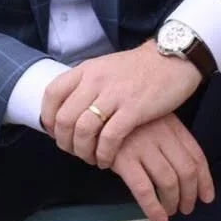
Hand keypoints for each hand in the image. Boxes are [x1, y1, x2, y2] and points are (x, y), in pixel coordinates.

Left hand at [40, 40, 201, 166]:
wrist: (173, 60)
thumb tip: (69, 107)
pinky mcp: (133, 109)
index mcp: (86, 70)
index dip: (48, 118)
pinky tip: (106, 160)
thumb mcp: (106, 67)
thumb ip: (87, 84)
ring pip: (83, 130)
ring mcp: (114, 95)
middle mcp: (95, 81)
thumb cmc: (140, 68)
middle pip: (64, 118)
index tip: (55, 132)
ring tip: (90, 158)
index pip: (52, 94)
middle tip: (73, 151)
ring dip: (82, 151)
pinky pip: (109, 138)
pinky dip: (103, 154)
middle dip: (64, 141)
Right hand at [111, 116, 214, 220]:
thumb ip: (167, 140)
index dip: (205, 180)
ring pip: (168, 181)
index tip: (207, 197)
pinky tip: (158, 219)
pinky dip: (154, 208)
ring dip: (173, 202)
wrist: (92, 114)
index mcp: (171, 126)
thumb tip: (184, 174)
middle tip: (187, 208)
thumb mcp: (151, 121)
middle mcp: (161, 135)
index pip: (197, 156)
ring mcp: (142, 146)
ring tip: (170, 212)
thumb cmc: (123, 122)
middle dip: (190, 194)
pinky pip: (144, 189)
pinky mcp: (123, 159)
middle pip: (186, 170)